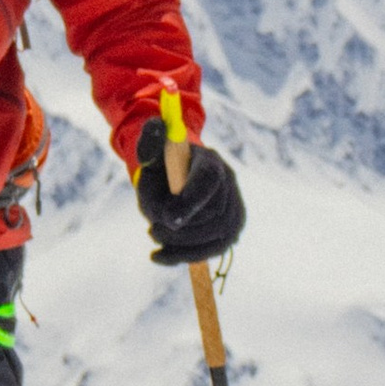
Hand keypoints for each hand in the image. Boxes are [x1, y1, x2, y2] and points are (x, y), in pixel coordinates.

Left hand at [133, 118, 245, 263]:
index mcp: (210, 161)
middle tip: (153, 230)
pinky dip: (184, 257)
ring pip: (217, 238)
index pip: (209, 180)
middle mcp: (229, 185)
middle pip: (215, 216)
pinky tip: (158, 256)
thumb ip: (151, 140)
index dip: (190, 201)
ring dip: (182, 245)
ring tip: (155, 236)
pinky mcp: (230, 231)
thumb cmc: (163, 163)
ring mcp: (234, 209)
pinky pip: (214, 251)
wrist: (177, 175)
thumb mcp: (152, 150)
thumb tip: (156, 128)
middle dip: (182, 230)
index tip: (167, 219)